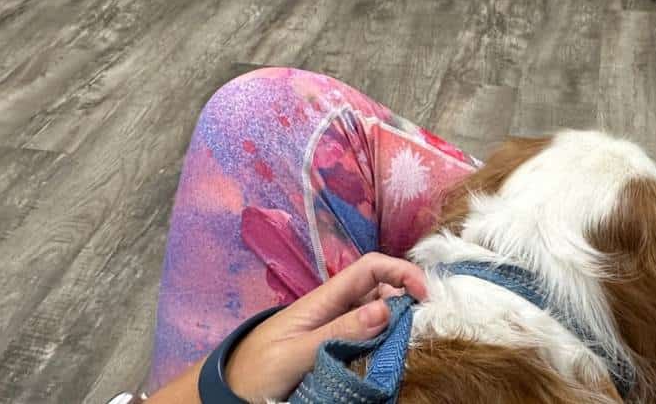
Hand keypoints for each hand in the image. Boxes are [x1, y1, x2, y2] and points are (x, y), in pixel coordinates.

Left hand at [225, 253, 427, 401]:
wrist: (230, 389)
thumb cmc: (258, 367)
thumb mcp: (298, 352)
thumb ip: (340, 332)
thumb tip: (385, 310)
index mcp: (324, 298)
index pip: (370, 268)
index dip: (401, 272)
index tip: (425, 297)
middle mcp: (334, 307)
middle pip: (380, 290)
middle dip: (405, 301)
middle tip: (422, 328)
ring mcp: (335, 327)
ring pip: (377, 314)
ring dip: (396, 324)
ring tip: (407, 346)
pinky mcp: (334, 347)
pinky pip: (367, 338)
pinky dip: (383, 344)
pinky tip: (388, 358)